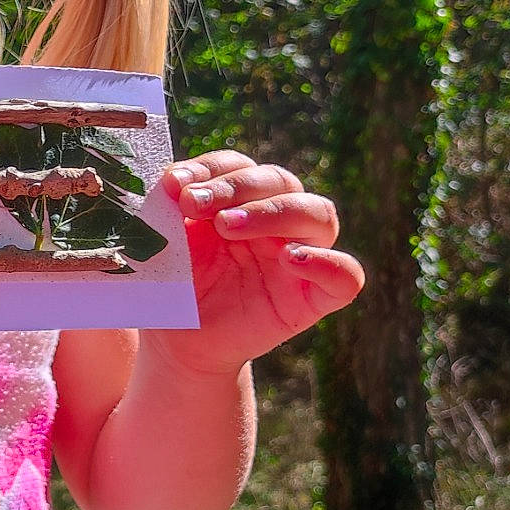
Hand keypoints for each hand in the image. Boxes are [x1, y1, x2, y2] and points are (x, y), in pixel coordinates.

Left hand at [147, 149, 364, 377]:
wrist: (177, 342)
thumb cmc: (174, 286)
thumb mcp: (164, 244)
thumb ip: (166, 212)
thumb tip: (165, 182)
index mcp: (241, 201)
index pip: (239, 166)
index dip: (211, 169)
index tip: (174, 184)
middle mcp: (277, 222)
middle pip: (281, 182)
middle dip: (235, 187)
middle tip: (193, 204)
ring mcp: (300, 257)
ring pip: (318, 214)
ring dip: (273, 212)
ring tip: (226, 225)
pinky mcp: (314, 297)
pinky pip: (346, 277)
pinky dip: (328, 263)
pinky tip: (292, 259)